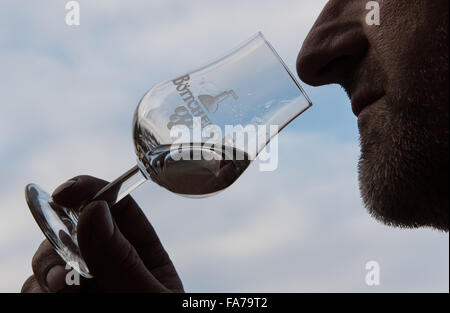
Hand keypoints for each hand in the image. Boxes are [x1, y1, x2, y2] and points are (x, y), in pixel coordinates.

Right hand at [21, 175, 183, 292]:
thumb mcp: (146, 294)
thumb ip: (122, 259)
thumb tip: (95, 210)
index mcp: (145, 256)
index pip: (120, 209)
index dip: (93, 191)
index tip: (64, 191)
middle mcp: (112, 265)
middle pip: (76, 229)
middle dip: (60, 239)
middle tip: (63, 268)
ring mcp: (85, 284)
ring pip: (50, 257)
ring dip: (46, 269)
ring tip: (62, 291)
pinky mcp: (62, 299)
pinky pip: (36, 286)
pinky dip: (36, 289)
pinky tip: (50, 297)